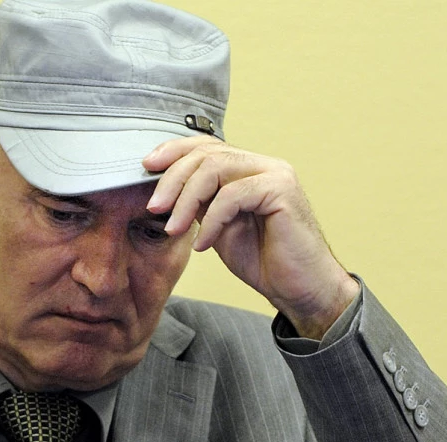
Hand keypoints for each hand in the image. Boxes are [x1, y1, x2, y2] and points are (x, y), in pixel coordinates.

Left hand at [143, 136, 358, 338]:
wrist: (300, 290)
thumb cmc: (263, 261)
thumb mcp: (218, 227)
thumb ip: (199, 204)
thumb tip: (163, 190)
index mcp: (248, 169)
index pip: (206, 146)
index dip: (174, 151)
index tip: (146, 166)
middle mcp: (263, 165)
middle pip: (207, 154)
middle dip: (172, 179)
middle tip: (153, 207)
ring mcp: (275, 174)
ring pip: (217, 169)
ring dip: (186, 199)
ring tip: (172, 229)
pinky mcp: (282, 190)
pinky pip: (233, 196)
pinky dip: (212, 220)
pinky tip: (203, 245)